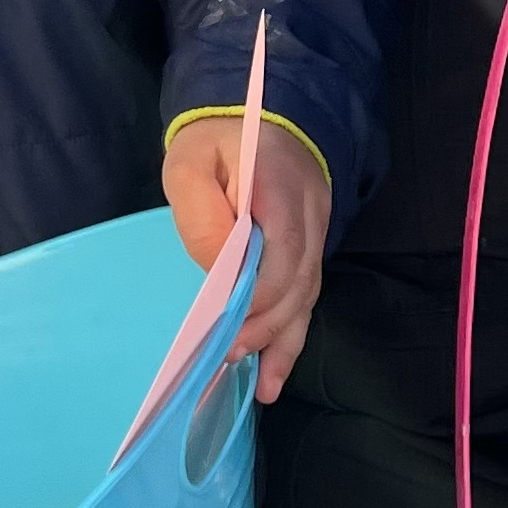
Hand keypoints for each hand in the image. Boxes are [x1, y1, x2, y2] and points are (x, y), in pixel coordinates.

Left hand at [161, 115, 330, 404]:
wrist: (260, 119)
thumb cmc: (216, 141)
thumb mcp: (190, 161)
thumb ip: (201, 210)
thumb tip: (217, 266)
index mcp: (281, 187)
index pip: (285, 248)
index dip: (260, 292)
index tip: (227, 322)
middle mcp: (310, 216)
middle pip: (300, 282)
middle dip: (266, 326)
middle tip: (228, 357)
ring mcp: (316, 235)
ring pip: (307, 297)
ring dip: (283, 344)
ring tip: (263, 388)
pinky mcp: (309, 251)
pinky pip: (305, 298)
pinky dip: (289, 337)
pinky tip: (274, 373)